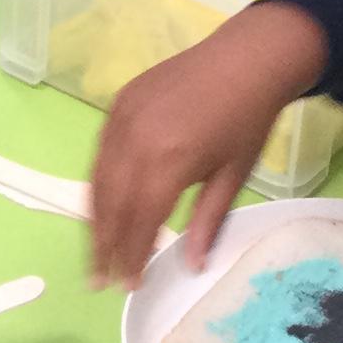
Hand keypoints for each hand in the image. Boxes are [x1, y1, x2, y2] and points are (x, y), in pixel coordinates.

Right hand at [86, 1, 327, 288]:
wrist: (248, 58)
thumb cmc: (248, 121)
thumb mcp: (232, 176)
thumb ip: (207, 222)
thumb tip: (192, 266)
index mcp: (170, 161)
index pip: (141, 220)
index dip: (132, 256)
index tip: (128, 285)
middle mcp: (136, 140)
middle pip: (110, 204)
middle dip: (104, 246)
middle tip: (99, 280)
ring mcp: (122, 119)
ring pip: (98, 180)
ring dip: (95, 220)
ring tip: (96, 252)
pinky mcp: (118, 105)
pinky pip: (100, 153)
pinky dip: (98, 185)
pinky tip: (103, 207)